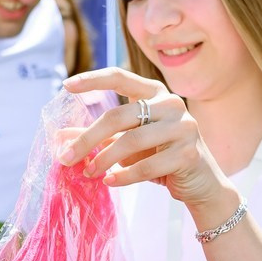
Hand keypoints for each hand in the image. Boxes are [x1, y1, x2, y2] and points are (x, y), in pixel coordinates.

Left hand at [61, 67, 234, 218]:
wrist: (200, 183)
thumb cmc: (161, 158)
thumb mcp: (128, 144)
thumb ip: (99, 136)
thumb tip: (60, 137)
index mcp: (155, 93)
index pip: (120, 77)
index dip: (92, 79)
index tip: (65, 85)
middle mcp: (172, 104)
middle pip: (119, 115)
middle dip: (89, 138)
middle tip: (66, 158)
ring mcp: (184, 127)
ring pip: (132, 141)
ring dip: (105, 159)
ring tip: (89, 173)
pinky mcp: (189, 154)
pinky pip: (147, 166)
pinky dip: (124, 176)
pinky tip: (110, 181)